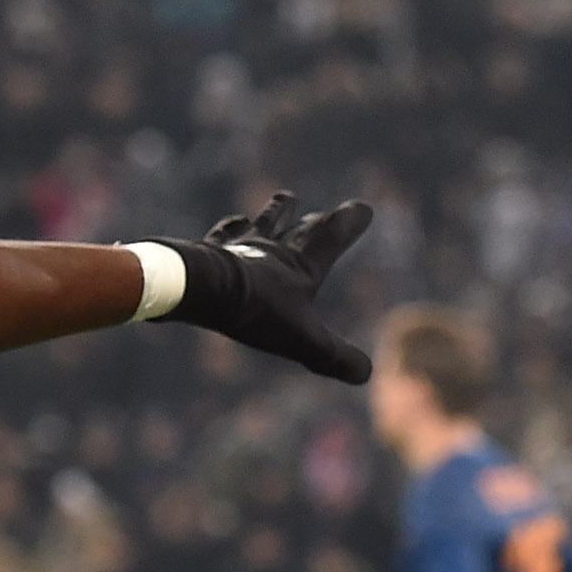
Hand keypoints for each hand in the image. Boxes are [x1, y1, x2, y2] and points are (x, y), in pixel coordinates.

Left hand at [155, 192, 373, 383]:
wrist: (205, 288)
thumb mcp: (304, 341)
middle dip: (317, 222)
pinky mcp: (211, 251)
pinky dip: (233, 227)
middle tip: (325, 213)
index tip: (365, 207)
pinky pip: (225, 234)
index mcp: (301, 267)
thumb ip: (336, 356)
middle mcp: (273, 250)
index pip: (332, 240)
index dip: (349, 224)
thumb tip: (365, 373)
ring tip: (285, 197)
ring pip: (264, 224)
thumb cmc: (257, 311)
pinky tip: (234, 222)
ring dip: (277, 213)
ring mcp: (240, 247)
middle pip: (300, 231)